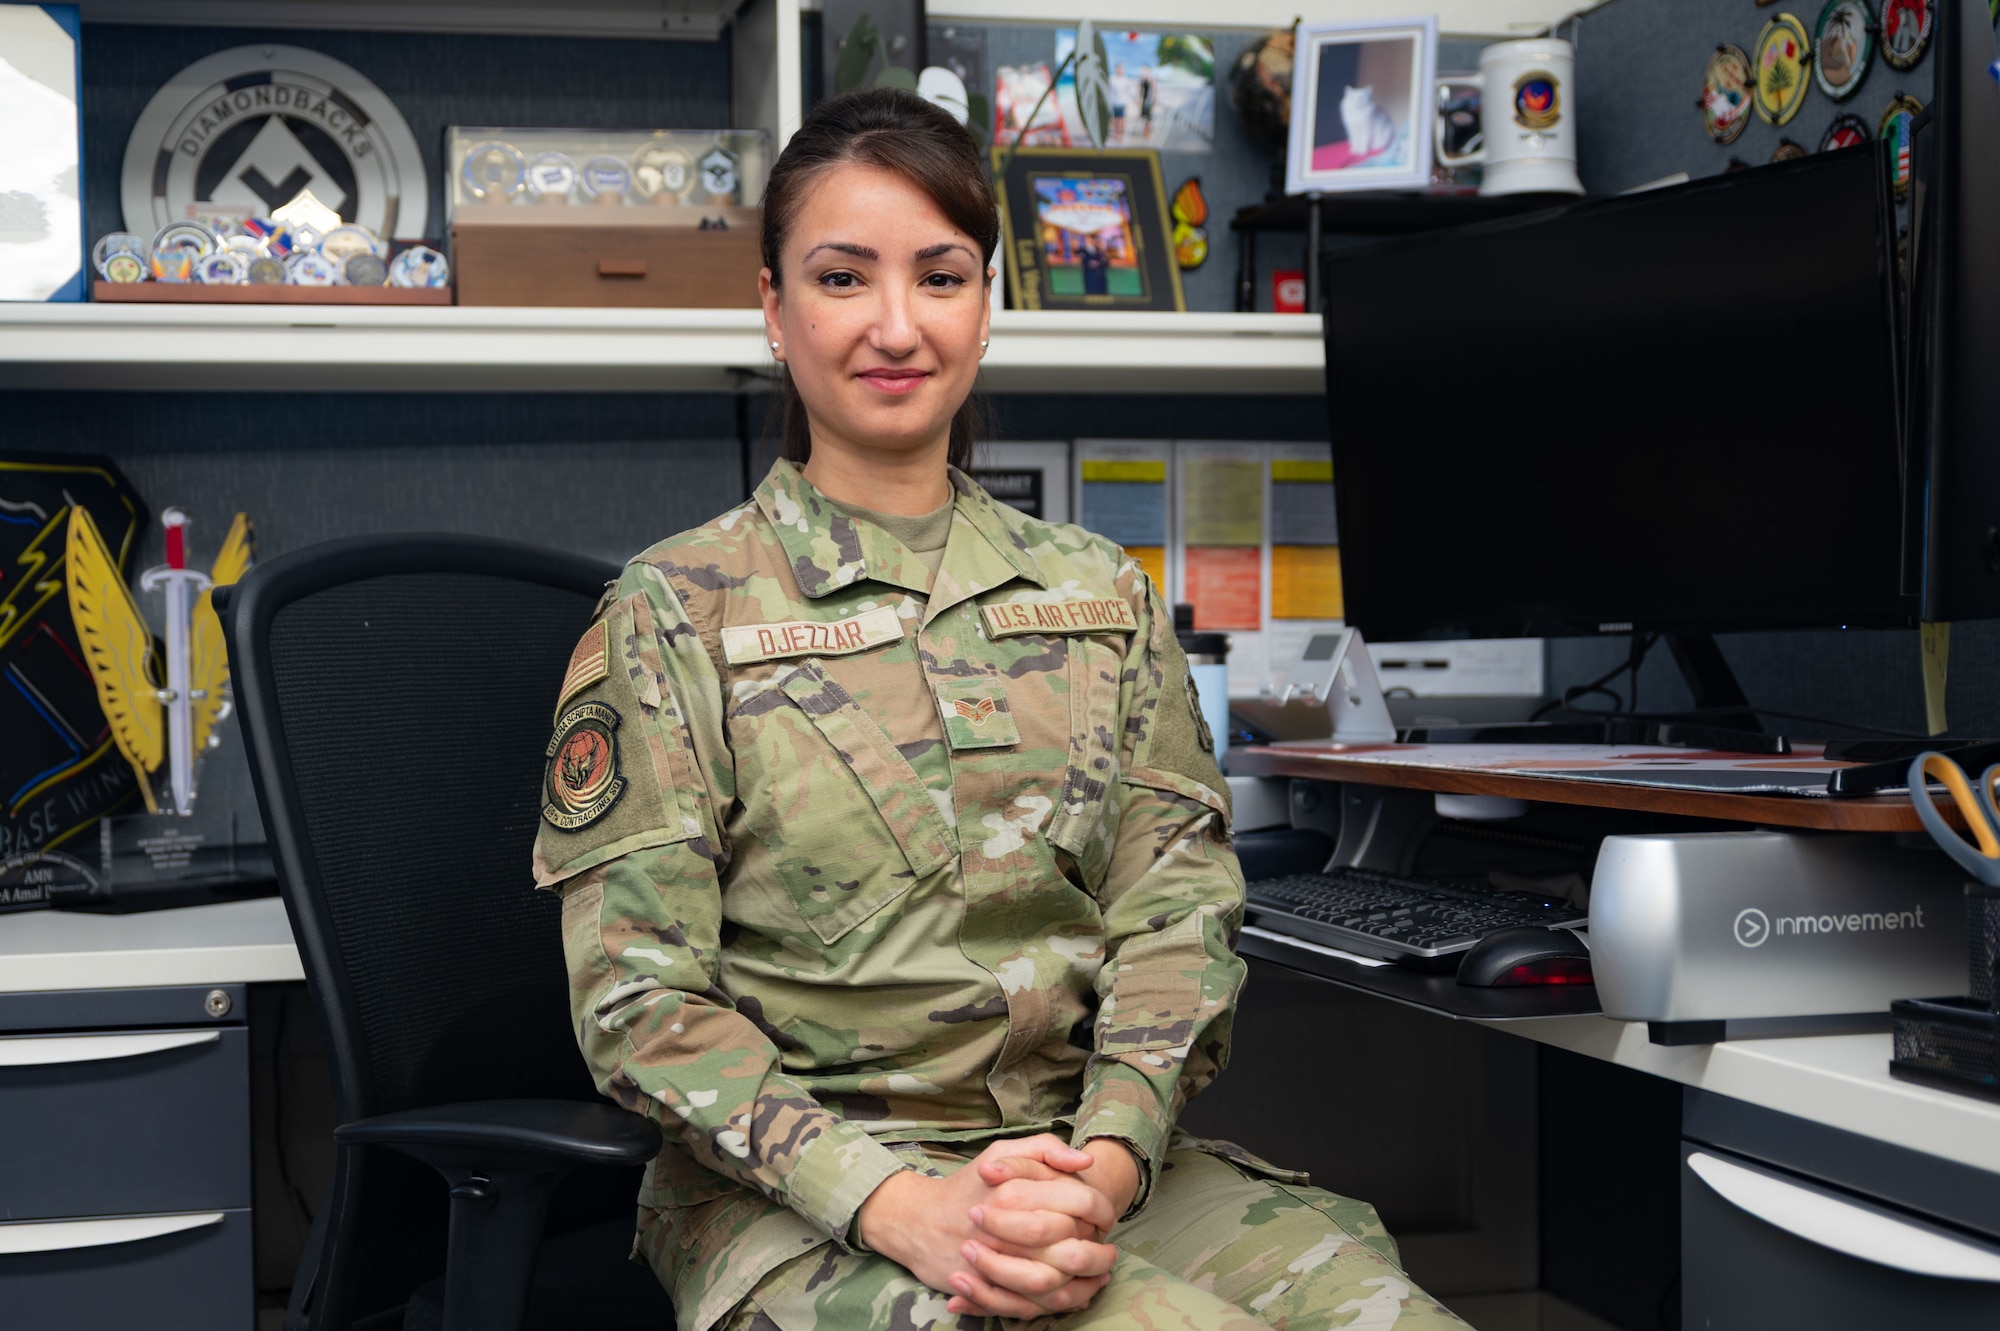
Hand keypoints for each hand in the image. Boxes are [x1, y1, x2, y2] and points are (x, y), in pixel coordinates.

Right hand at [855, 1135, 1117, 1318]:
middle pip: (1072, 1250)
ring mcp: (997, 1264)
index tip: (1107, 1217)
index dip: (1101, 1211)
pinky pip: (1032, 1306)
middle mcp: (1007, 1231)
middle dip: (1098, 1254)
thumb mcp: (1002, 1152)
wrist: (918, 1221)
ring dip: (1084, 1283)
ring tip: (1098, 1273)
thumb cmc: (968, 1185)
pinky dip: (1059, 1303)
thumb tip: (1086, 1163)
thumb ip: (1045, 1149)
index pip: (1078, 1204)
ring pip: (1055, 1285)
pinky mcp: (988, 1290)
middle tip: (1107, 1250)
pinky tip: (1075, 1292)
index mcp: (1016, 1192)